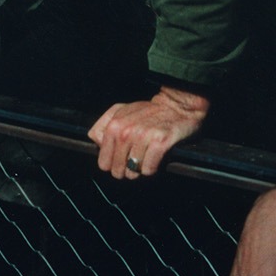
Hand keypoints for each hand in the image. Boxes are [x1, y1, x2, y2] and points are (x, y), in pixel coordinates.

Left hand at [88, 85, 209, 180]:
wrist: (177, 105)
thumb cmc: (147, 111)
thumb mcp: (119, 112)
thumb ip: (102, 126)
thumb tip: (98, 144)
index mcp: (114, 125)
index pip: (103, 162)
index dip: (112, 165)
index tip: (120, 161)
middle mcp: (127, 130)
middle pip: (118, 170)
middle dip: (126, 170)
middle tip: (134, 161)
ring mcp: (143, 136)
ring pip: (134, 171)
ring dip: (140, 169)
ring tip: (145, 158)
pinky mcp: (160, 142)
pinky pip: (149, 169)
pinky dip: (151, 168)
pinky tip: (154, 158)